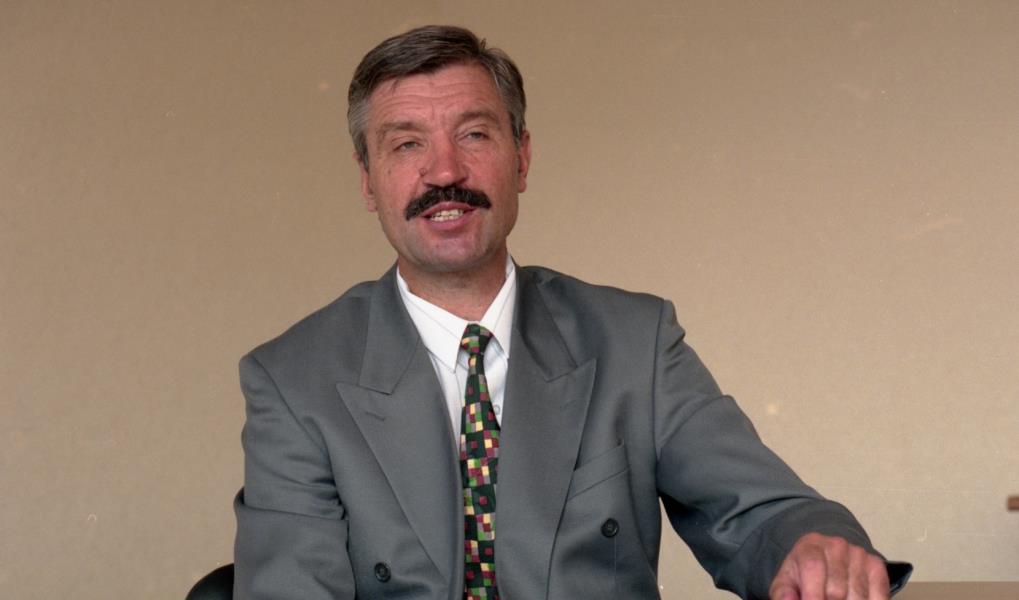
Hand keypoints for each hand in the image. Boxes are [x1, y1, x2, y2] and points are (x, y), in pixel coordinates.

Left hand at [769, 533, 889, 599]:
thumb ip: (784, 593)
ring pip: (857, 596)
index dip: (813, 596)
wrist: (824, 557)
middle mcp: (836, 546)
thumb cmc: (803, 574)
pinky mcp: (876, 566)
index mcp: (810, 546)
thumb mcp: (787, 582)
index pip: (813, 569)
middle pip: (836, 590)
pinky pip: (878, 596)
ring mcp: (859, 555)